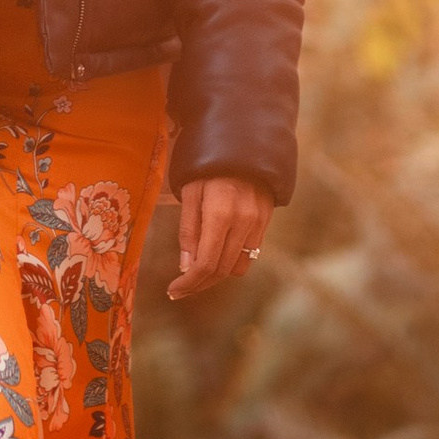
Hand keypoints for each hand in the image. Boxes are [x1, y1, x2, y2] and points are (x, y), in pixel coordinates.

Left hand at [170, 175, 270, 300]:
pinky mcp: (265, 223)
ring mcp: (258, 224)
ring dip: (216, 275)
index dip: (189, 282)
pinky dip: (231, 262)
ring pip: (238, 267)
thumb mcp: (190, 192)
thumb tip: (186, 266)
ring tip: (197, 272)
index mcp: (220, 213)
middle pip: (222, 270)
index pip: (206, 263)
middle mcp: (243, 222)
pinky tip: (216, 255)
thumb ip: (188, 229)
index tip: (173, 291)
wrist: (244, 148)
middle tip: (180, 289)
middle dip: (199, 284)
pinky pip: (250, 255)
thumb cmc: (208, 168)